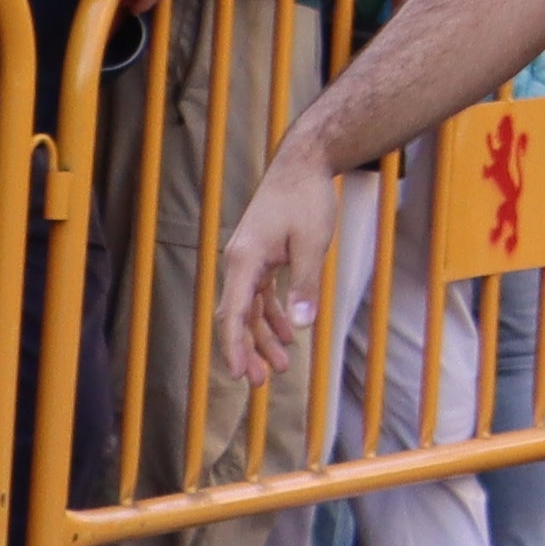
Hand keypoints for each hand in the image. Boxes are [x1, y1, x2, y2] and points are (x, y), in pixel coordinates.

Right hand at [221, 151, 345, 393]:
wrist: (303, 163)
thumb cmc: (306, 199)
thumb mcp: (311, 244)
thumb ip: (304, 285)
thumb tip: (302, 325)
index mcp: (244, 260)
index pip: (233, 313)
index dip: (233, 346)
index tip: (237, 374)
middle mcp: (239, 262)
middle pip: (238, 316)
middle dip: (248, 350)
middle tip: (261, 382)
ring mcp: (249, 259)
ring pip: (250, 307)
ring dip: (263, 336)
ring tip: (280, 366)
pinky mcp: (261, 255)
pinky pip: (261, 293)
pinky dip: (273, 313)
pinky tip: (288, 333)